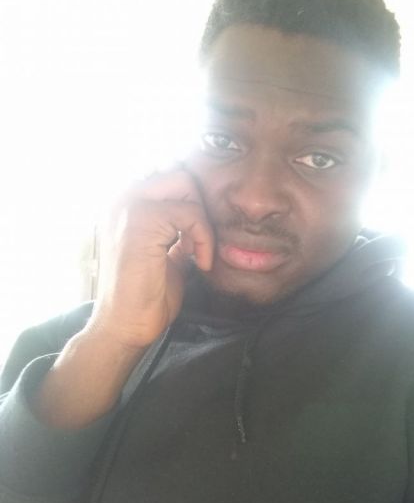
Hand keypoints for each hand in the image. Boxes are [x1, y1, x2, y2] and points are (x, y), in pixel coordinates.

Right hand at [87, 169, 213, 349]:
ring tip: (198, 253)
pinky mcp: (140, 221)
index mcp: (124, 205)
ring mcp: (127, 207)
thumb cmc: (145, 296)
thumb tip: (200, 216)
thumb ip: (177, 231)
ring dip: (202, 221)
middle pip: (179, 174)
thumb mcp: (166, 254)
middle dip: (199, 206)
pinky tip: (200, 262)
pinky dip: (203, 237)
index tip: (196, 237)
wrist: (125, 327)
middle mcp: (121, 198)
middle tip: (199, 242)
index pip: (171, 178)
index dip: (192, 203)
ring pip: (185, 185)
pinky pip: (189, 212)